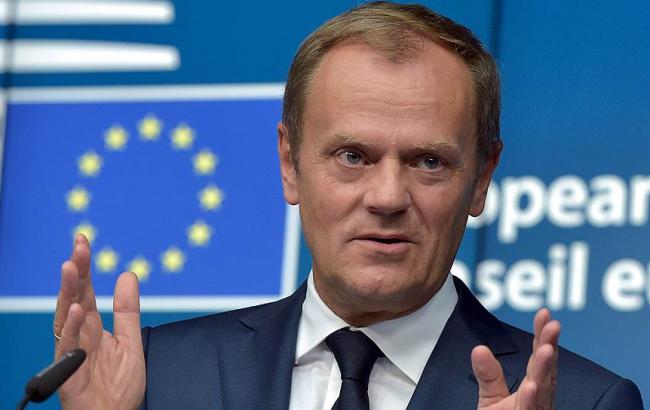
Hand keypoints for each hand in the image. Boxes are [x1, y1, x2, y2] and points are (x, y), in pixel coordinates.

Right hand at [53, 234, 145, 409]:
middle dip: (76, 271)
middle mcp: (80, 336)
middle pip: (75, 298)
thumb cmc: (118, 386)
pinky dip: (72, 327)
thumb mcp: (129, 341)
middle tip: (79, 245)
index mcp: (93, 328)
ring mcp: (72, 354)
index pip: (86, 291)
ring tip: (71, 267)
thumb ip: (127, 310)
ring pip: (66, 317)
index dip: (85, 267)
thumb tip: (127, 275)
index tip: (83, 241)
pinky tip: (77, 309)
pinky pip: (68, 347)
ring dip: (68, 292)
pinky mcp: (70, 374)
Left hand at [472, 308, 559, 409]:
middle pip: (547, 371)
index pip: (539, 358)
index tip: (545, 313)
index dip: (543, 335)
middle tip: (553, 325)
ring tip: (545, 350)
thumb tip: (479, 348)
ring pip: (544, 392)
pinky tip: (532, 387)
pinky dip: (533, 400)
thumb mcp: (491, 398)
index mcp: (534, 389)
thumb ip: (488, 374)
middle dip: (550, 348)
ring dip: (545, 370)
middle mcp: (540, 400)